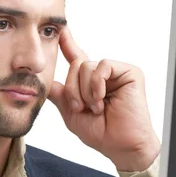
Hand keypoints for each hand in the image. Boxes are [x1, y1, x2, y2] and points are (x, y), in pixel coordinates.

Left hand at [48, 27, 160, 171]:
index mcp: (89, 82)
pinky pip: (102, 66)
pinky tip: (102, 99)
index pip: (76, 58)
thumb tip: (46, 81)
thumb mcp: (71, 114)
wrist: (120, 145)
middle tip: (81, 108)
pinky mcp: (129, 71)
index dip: (67, 44)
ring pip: (86, 65)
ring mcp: (116, 72)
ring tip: (95, 107)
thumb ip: (60, 96)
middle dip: (73, 89)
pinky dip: (97, 84)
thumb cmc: (101, 133)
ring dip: (85, 90)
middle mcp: (103, 74)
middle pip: (76, 64)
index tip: (59, 31)